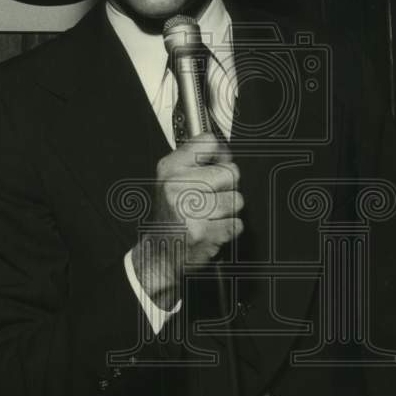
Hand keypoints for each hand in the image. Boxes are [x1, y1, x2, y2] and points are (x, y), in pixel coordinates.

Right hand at [131, 133, 242, 308]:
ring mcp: (189, 210)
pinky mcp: (203, 232)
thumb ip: (195, 162)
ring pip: (236, 199)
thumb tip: (226, 152)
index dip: (220, 155)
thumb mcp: (172, 181)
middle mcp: (176, 186)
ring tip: (209, 216)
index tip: (216, 166)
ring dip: (228, 211)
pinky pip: (236, 224)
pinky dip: (228, 230)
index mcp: (170, 169)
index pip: (209, 142)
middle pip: (231, 172)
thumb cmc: (170, 217)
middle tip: (209, 200)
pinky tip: (211, 230)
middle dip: (227, 187)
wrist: (158, 253)